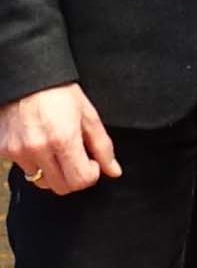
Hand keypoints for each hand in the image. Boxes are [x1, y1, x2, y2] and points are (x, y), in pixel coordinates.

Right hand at [0, 83, 121, 194]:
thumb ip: (102, 147)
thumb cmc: (61, 94)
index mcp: (63, 139)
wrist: (27, 80)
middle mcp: (38, 149)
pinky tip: (39, 144)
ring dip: (53, 172)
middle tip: (76, 158)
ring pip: (40, 181)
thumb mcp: (88, 116)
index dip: (91, 174)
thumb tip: (114, 171)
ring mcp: (18, 151)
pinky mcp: (3, 151)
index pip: (80, 181)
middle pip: (60, 187)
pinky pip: (24, 169)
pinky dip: (35, 163)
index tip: (91, 162)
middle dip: (73, 177)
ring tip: (57, 150)